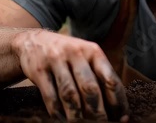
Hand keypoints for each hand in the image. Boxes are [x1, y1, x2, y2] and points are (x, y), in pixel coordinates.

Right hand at [12, 30, 128, 121]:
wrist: (34, 41)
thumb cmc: (69, 56)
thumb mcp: (87, 58)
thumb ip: (100, 76)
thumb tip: (117, 108)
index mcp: (94, 52)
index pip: (110, 79)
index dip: (118, 101)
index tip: (122, 118)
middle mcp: (77, 53)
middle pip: (90, 88)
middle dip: (98, 111)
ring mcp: (56, 60)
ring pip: (69, 93)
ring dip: (77, 114)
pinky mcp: (39, 70)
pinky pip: (50, 96)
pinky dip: (57, 112)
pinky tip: (62, 120)